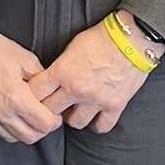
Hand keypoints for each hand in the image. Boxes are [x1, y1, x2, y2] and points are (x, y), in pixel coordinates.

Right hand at [0, 33, 64, 143]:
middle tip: (42, 117)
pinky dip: (3, 130)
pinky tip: (7, 118)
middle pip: (30, 137)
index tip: (54, 115)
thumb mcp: (27, 60)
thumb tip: (50, 93)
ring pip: (12, 138)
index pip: (44, 125)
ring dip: (22, 130)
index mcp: (16, 98)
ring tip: (24, 117)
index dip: (54, 120)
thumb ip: (42, 80)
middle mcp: (1, 111)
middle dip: (41, 129)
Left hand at [27, 21, 149, 133]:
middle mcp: (77, 89)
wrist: (133, 37)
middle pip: (50, 111)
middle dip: (47, 108)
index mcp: (63, 71)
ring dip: (72, 116)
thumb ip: (60, 66)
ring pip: (74, 122)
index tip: (34, 95)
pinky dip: (96, 124)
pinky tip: (94, 116)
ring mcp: (96, 99)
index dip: (32, 94)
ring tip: (73, 109)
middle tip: (51, 105)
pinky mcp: (115, 105)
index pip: (35, 92)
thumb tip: (50, 79)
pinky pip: (101, 126)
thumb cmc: (102, 37)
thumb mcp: (72, 47)